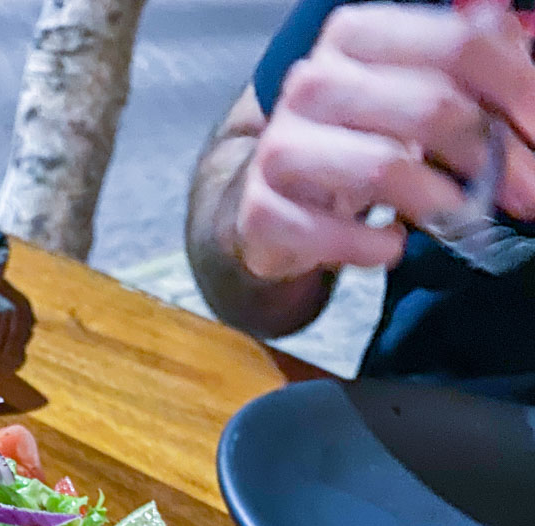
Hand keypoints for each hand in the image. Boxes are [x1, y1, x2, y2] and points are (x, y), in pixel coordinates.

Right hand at [236, 2, 534, 279]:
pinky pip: (332, 233)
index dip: (516, 93)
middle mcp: (312, 81)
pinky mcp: (261, 209)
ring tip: (460, 221)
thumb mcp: (413, 93)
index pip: (458, 45)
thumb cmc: (358, 142)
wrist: (275, 199)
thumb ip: (472, 68)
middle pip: (431, 107)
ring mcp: (281, 146)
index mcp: (357, 34)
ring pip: (384, 168)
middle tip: (521, 196)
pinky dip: (374, 247)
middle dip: (491, 160)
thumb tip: (534, 76)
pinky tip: (390, 246)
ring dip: (440, 203)